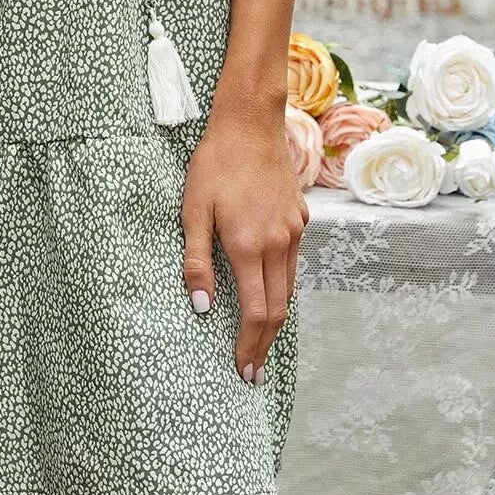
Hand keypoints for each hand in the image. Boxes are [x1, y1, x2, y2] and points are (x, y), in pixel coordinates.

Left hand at [181, 100, 307, 382]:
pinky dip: (283, 285)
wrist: (250, 122)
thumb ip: (196, 261)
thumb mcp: (193, 211)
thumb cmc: (214, 164)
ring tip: (261, 339)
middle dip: (266, 344)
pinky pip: (293, 261)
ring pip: (290, 287)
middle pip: (279, 309)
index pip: (257, 313)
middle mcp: (278, 244)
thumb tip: (202, 308)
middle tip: (254, 371)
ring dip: (276, 318)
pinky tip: (269, 289)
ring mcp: (294, 231)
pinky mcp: (301, 217)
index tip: (244, 371)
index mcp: (249, 246)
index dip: (251, 346)